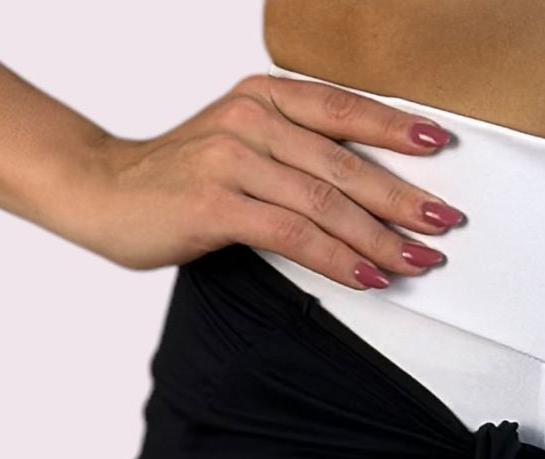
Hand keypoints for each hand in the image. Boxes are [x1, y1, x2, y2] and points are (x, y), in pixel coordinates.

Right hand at [61, 73, 466, 284]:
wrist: (100, 191)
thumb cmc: (176, 179)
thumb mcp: (239, 146)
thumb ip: (291, 155)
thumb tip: (363, 191)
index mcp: (261, 96)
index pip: (342, 107)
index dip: (395, 127)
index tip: (440, 148)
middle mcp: (249, 117)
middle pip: (344, 161)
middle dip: (402, 196)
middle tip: (444, 222)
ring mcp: (231, 158)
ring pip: (325, 201)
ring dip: (379, 237)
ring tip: (417, 261)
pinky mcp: (216, 204)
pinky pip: (292, 233)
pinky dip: (336, 258)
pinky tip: (366, 276)